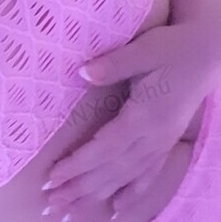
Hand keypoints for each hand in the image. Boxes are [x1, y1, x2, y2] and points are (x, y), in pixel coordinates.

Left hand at [42, 18, 220, 216]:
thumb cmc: (173, 49)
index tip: (51, 177)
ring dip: (96, 194)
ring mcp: (161, 143)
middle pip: (111, 170)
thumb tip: (83, 72)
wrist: (208, 52)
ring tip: (69, 210)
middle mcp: (154, 138)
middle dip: (78, 188)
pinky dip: (131, 194)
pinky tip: (116, 210)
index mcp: (145, 117)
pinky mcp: (165, 143)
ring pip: (125, 177)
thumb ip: (113, 64)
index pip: (104, 148)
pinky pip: (147, 176)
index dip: (77, 165)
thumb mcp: (144, 51)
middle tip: (50, 203)